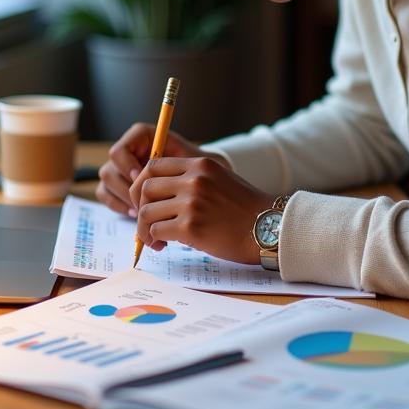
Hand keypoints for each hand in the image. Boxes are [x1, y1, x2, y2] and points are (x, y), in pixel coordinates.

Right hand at [96, 122, 209, 215]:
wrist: (196, 179)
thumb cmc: (194, 167)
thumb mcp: (189, 161)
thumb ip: (169, 163)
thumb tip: (145, 176)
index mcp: (141, 137)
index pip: (119, 151)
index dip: (127, 167)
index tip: (141, 179)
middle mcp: (127, 150)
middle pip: (109, 169)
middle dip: (125, 190)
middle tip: (143, 204)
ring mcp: (119, 167)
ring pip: (106, 183)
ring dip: (123, 199)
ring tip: (143, 212)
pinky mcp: (115, 184)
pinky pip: (105, 195)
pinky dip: (118, 206)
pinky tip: (136, 214)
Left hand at [128, 156, 272, 264]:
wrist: (268, 228)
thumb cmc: (246, 209)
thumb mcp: (219, 179)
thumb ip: (193, 179)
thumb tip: (160, 193)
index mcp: (200, 164)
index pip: (153, 165)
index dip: (143, 183)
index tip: (146, 199)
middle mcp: (194, 179)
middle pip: (145, 187)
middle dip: (139, 206)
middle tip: (146, 221)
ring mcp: (191, 202)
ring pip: (146, 211)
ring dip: (145, 227)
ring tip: (155, 238)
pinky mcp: (190, 227)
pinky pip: (156, 230)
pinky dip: (154, 239)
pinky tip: (163, 245)